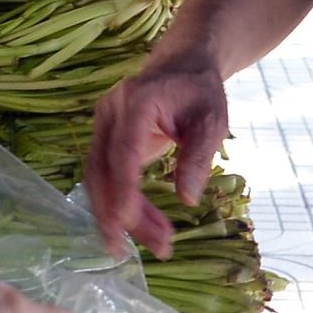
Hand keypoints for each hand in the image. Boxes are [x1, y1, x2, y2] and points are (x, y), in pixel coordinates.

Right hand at [84, 54, 228, 257]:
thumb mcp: (212, 120)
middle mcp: (111, 112)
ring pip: (101, 179)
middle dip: (121, 214)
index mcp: (137, 101)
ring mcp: (104, 125)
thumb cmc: (200, 91)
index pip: (123, 152)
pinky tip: (142, 226)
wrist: (183, 65)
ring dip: (122, 215)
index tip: (127, 223)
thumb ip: (198, 156)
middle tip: (153, 248)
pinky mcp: (105, 138)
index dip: (123, 190)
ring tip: (157, 244)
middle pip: (104, 171)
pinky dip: (123, 203)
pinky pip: (107, 177)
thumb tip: (187, 200)